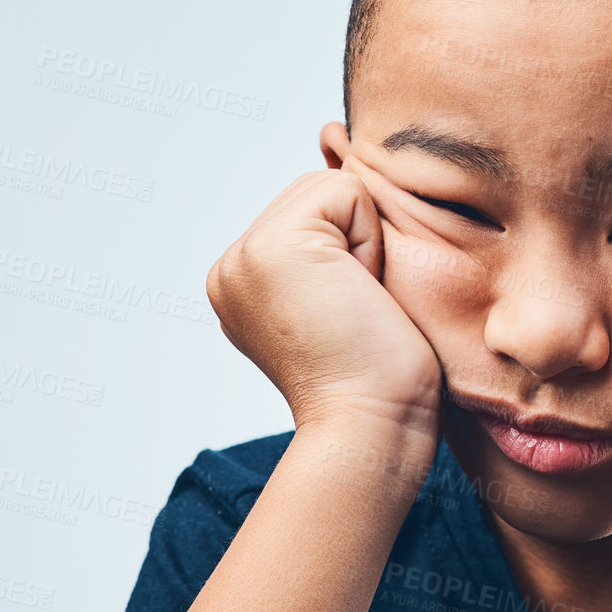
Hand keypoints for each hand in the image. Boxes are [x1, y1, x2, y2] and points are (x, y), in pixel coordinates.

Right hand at [206, 169, 443, 434]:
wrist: (373, 425)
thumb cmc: (380, 378)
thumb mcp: (339, 297)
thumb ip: (327, 247)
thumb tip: (351, 190)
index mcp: (242, 280)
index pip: (311, 209)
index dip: (354, 247)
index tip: (351, 312)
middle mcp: (230, 267)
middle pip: (317, 189)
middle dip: (356, 238)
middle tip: (355, 308)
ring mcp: (242, 257)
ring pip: (330, 187)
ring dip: (363, 240)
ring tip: (354, 303)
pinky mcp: (270, 248)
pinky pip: (344, 190)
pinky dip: (370, 239)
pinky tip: (358, 295)